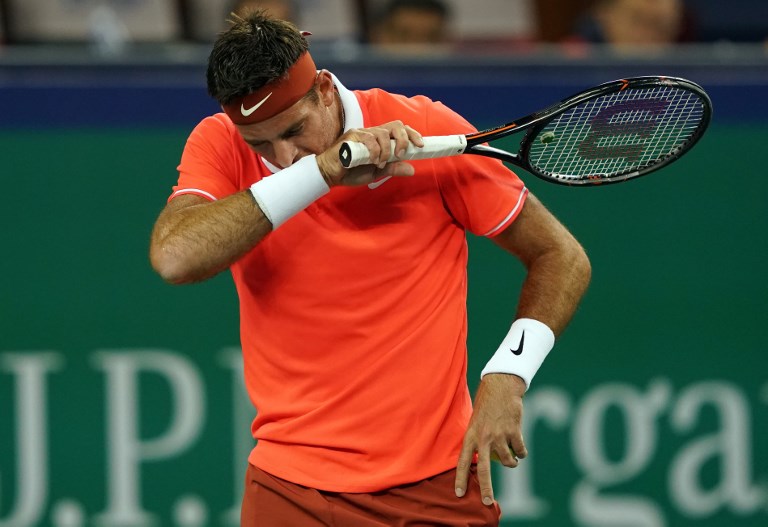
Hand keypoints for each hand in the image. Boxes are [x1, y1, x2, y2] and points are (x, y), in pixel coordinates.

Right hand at [316, 121, 423, 186]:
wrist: (331, 174)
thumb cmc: (352, 171)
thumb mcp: (377, 172)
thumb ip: (393, 168)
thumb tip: (411, 169)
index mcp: (380, 139)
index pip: (400, 129)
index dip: (412, 134)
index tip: (421, 145)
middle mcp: (373, 133)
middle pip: (396, 125)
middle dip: (404, 138)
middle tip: (401, 154)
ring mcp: (362, 133)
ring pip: (383, 133)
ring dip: (386, 150)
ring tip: (380, 163)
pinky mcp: (352, 136)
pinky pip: (369, 138)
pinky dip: (375, 151)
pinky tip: (372, 160)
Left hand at [455, 374, 527, 505]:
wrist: (502, 387)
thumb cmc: (487, 405)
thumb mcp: (475, 422)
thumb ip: (478, 440)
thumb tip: (483, 461)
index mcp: (471, 435)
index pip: (463, 461)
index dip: (460, 478)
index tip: (459, 494)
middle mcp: (484, 438)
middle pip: (485, 470)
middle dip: (486, 488)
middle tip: (487, 502)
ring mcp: (499, 436)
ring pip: (508, 461)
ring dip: (512, 462)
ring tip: (512, 456)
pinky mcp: (514, 432)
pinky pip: (521, 452)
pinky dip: (522, 452)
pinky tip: (520, 446)